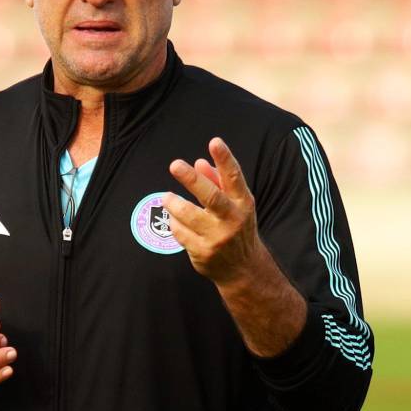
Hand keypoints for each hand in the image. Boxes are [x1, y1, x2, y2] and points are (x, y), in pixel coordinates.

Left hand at [164, 138, 270, 287]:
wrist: (243, 269)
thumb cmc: (237, 227)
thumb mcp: (235, 204)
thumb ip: (219, 182)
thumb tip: (200, 163)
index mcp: (242, 203)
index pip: (234, 177)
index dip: (225, 158)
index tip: (214, 142)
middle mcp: (232, 219)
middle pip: (211, 196)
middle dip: (192, 179)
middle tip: (175, 164)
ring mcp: (217, 237)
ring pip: (189, 215)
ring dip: (174, 203)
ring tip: (167, 197)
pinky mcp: (203, 252)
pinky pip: (180, 232)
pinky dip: (174, 223)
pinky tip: (175, 220)